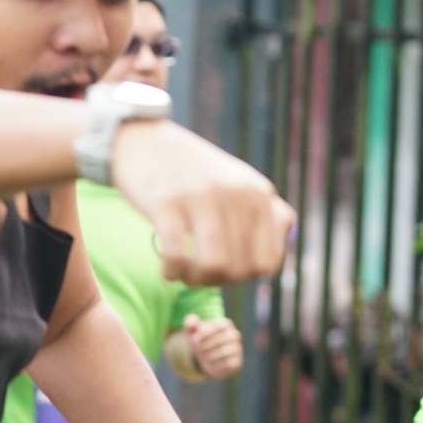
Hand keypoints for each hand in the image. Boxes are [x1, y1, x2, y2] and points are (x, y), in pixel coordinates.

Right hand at [111, 120, 293, 286]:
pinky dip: (171, 272)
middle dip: (217, 282)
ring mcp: (202, 197)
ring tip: (183, 274)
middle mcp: (236, 194)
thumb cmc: (192, 171)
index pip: (267, 262)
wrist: (144, 140)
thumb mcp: (239, 183)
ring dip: (196, 281)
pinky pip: (177, 256)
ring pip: (214, 266)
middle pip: (239, 269)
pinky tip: (165, 269)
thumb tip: (278, 252)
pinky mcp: (167, 203)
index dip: (244, 277)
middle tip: (198, 274)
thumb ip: (266, 213)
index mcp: (259, 194)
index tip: (223, 270)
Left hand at [185, 315, 243, 379]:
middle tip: (198, 349)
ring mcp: (237, 348)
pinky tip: (211, 364)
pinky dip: (217, 365)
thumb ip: (190, 323)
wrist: (206, 358)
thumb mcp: (193, 331)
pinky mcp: (237, 361)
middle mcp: (234, 335)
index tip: (193, 339)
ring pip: (226, 351)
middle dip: (207, 344)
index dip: (205, 332)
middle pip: (224, 338)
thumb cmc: (200, 340)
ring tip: (203, 357)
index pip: (218, 326)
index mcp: (225, 324)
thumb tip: (192, 323)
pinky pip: (229, 363)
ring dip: (210, 355)